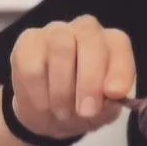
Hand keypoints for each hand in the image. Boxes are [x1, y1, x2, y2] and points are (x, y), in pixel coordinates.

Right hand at [10, 15, 135, 141]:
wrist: (48, 115)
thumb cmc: (82, 107)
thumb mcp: (102, 112)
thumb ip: (110, 103)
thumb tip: (113, 96)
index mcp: (111, 43)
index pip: (118, 44)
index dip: (119, 68)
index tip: (115, 93)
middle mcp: (85, 30)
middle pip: (89, 39)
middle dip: (89, 79)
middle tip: (87, 111)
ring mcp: (54, 32)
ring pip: (60, 49)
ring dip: (62, 90)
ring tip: (63, 114)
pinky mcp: (28, 43)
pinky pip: (32, 66)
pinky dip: (39, 94)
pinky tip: (43, 106)